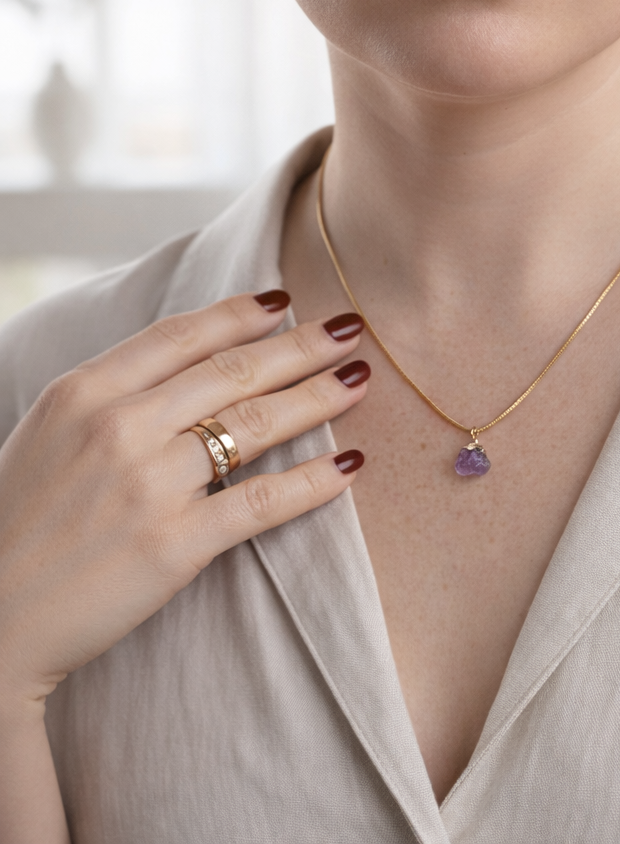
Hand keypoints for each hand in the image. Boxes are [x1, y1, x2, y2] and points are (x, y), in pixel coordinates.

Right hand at [0, 291, 368, 710]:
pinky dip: (313, 481)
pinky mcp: (175, 544)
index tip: (287, 301)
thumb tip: (184, 362)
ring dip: (319, 397)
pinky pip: (261, 501)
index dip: (241, 314)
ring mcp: (149, 484)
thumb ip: (110, 393)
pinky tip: (351, 465)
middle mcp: (119, 427)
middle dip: (301, 346)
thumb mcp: (47, 432)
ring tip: (360, 380)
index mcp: (84, 392)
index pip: (181, 336)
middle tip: (350, 329)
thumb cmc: (18, 522)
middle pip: (232, 372)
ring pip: (256, 425)